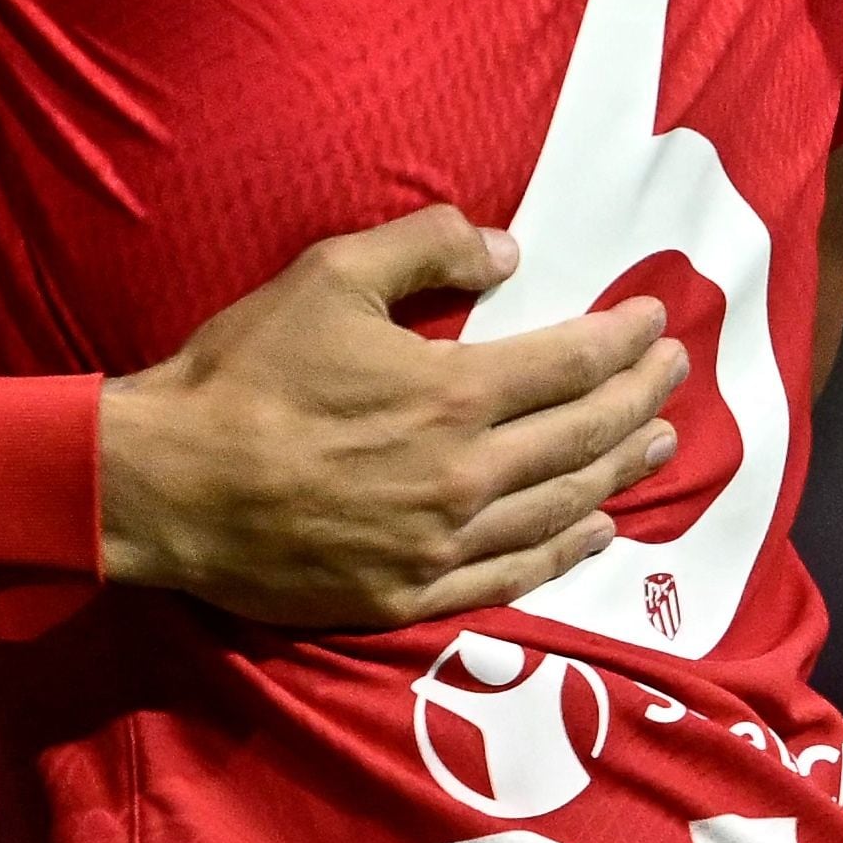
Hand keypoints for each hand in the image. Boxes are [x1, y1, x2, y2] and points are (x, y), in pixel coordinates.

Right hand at [96, 208, 684, 627]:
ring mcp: (443, 544)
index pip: (569, 365)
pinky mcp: (410, 594)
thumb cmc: (242, 374)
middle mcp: (466, 476)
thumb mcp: (326, 275)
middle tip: (675, 373)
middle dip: (637, 398)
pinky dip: (565, 550)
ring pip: (560, 507)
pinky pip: (512, 575)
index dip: (622, 341)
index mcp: (451, 394)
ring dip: (618, 472)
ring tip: (657, 444)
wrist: (167, 485)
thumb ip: (424, 248)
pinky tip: (593, 531)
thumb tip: (508, 253)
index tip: (655, 321)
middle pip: (581, 436)